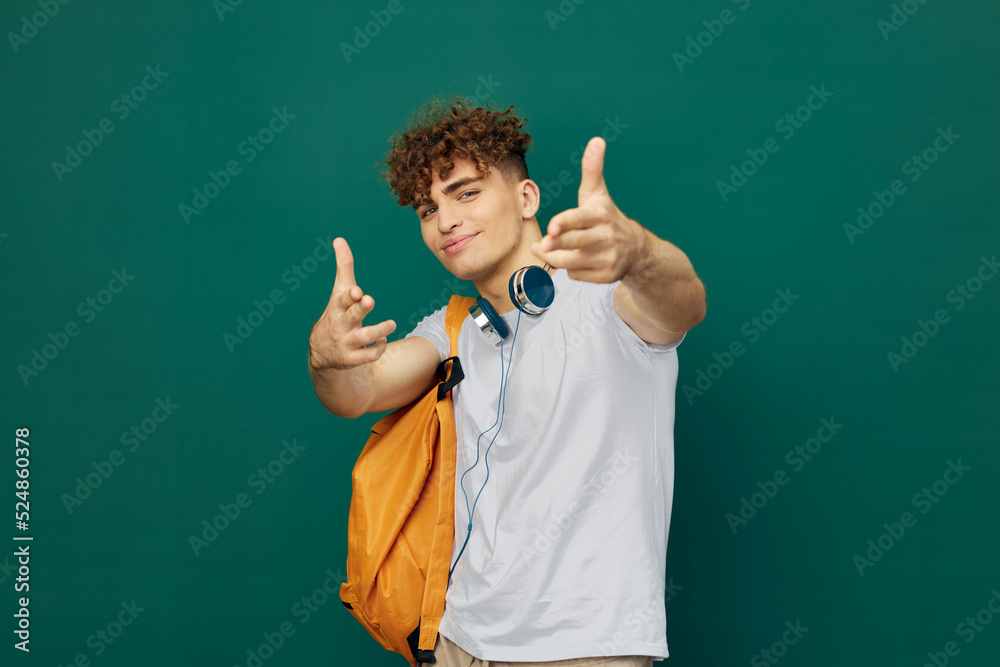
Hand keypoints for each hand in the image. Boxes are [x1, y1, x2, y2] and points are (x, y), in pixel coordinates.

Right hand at [308, 237, 395, 369]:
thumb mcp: (338, 291)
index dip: (350, 296)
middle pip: (352, 316)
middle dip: (361, 309)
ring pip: (364, 338)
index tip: (358, 292)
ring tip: (392, 323)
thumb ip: (344, 266)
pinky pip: (368, 356)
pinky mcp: (352, 359)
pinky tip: (383, 340)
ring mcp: (346, 343)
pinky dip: (378, 348)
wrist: (322, 351)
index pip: (342, 300)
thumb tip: (339, 239)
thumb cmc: (336, 313)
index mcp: (338, 308)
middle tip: (370, 300)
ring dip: (379, 330)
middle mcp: (341, 324)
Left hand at [530, 136, 647, 282]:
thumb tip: (596, 140)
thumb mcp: (598, 193)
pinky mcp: (606, 276)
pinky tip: (573, 260)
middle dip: (554, 246)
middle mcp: (606, 237)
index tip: (551, 227)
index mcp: (600, 215)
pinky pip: (577, 275)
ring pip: (571, 263)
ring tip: (545, 249)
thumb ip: (592, 169)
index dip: (564, 224)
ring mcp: (607, 258)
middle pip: (573, 243)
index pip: (579, 219)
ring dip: (554, 258)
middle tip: (541, 245)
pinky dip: (570, 270)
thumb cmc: (607, 217)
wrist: (635, 248)